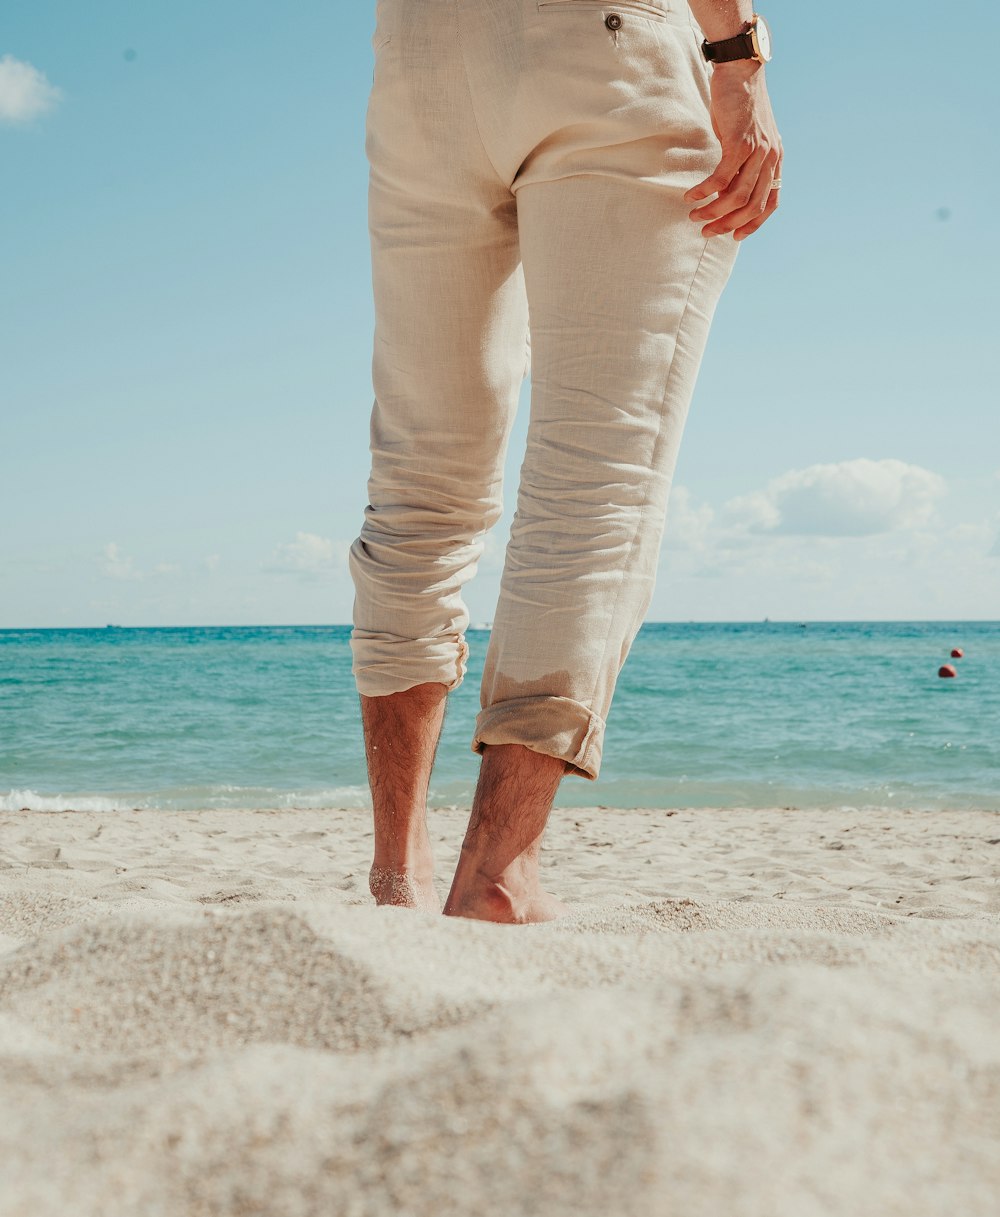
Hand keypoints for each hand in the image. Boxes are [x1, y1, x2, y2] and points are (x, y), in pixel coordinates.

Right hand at [683, 59, 781, 240]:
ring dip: (713, 211)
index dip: (753, 224)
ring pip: (737, 196)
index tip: (734, 235)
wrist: (741, 70)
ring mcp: (757, 150)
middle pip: (752, 205)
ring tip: (694, 215)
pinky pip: (722, 178)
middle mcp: (770, 157)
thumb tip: (725, 189)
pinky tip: (691, 196)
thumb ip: (742, 163)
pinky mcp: (740, 142)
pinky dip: (705, 191)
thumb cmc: (739, 104)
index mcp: (775, 159)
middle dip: (727, 224)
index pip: (770, 203)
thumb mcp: (746, 138)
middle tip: (706, 231)